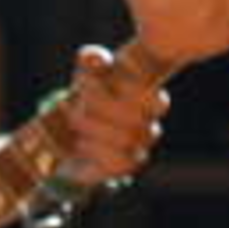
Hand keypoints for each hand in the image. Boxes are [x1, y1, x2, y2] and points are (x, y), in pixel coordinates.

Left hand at [53, 44, 168, 187]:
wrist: (70, 133)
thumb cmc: (88, 95)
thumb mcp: (87, 73)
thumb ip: (92, 60)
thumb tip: (98, 59)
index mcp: (148, 99)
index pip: (158, 102)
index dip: (132, 92)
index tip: (104, 81)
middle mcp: (148, 125)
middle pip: (135, 118)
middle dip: (100, 105)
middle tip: (78, 100)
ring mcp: (139, 149)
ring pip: (126, 139)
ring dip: (93, 127)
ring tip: (75, 120)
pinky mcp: (124, 168)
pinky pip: (119, 163)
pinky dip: (96, 150)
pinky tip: (81, 142)